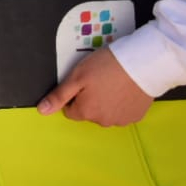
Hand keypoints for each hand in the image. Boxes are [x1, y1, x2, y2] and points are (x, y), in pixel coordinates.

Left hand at [36, 47, 154, 126]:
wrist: (142, 64)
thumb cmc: (107, 66)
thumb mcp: (76, 77)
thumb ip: (59, 96)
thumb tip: (42, 110)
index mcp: (86, 112)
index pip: (70, 110)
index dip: (74, 95)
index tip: (83, 82)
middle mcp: (103, 121)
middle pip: (89, 112)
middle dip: (90, 98)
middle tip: (99, 79)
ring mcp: (121, 120)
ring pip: (106, 113)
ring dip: (107, 101)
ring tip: (113, 82)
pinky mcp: (136, 116)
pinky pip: (122, 112)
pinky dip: (122, 103)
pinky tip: (125, 88)